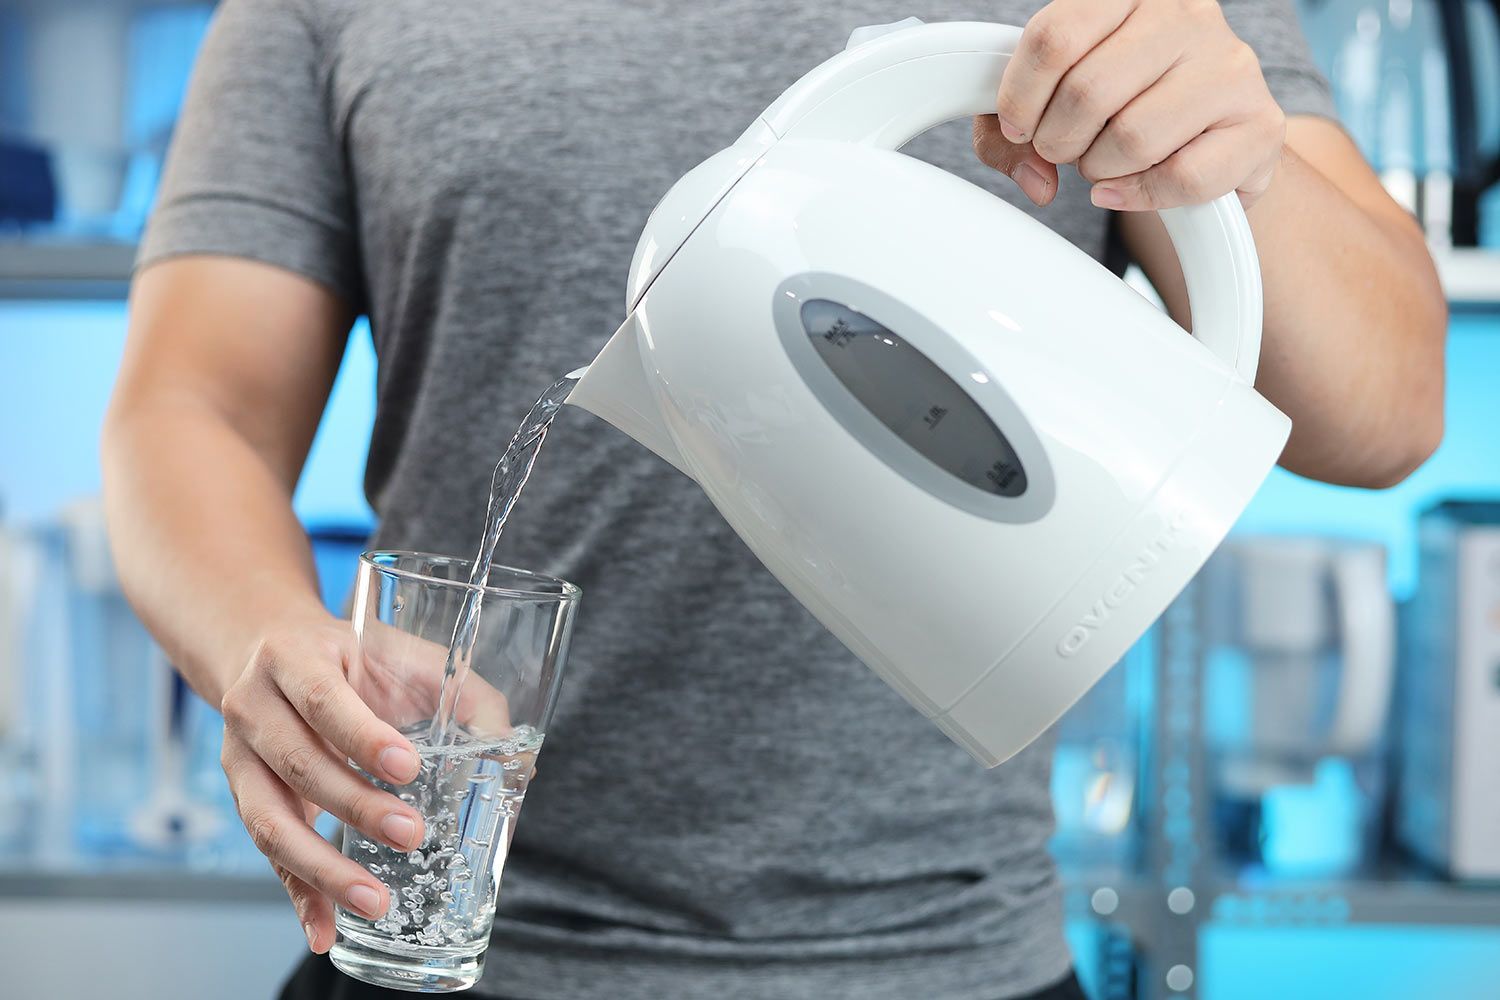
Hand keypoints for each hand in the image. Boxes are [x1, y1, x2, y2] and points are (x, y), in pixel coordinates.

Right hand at [220, 614, 519, 952]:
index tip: (409, 769)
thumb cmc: (354, 655)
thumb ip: (466, 695)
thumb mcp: (407, 654)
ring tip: (375, 901)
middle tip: (412, 836)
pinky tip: (325, 932)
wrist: (267, 646)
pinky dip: (298, 896)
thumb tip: (513, 758)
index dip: (363, 737)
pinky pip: (268, 854)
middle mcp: (255, 707)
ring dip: (323, 867)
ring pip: (271, 819)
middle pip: (299, 763)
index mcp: (295, 658)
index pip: (324, 700)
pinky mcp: (246, 797)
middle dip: (356, 806)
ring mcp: (240, 757)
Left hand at [973, 0, 1285, 209]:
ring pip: (1134, 136)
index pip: (1055, 37)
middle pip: (1088, 91)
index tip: (1019, 126)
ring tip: (1102, 163)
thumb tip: (1034, 177)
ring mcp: (1230, 63)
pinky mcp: (1260, 122)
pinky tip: (1126, 189)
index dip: (1020, 98)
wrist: (1203, 137)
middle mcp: (1186, 13)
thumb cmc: (1117, 108)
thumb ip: (1008, 137)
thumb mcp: (1046, 106)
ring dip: (1099, 169)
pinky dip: (1140, 195)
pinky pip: (1182, 176)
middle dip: (1057, 141)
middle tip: (1062, 150)